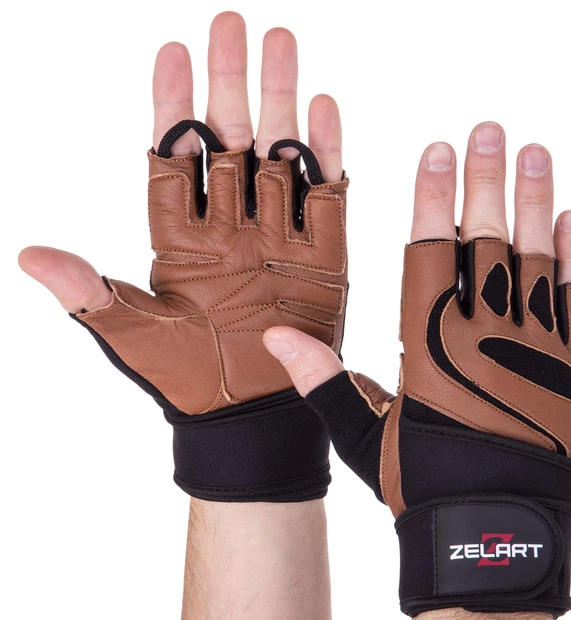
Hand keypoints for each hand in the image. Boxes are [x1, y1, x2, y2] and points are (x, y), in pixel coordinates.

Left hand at [18, 12, 347, 502]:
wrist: (246, 415)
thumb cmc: (185, 380)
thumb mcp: (131, 334)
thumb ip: (87, 292)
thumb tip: (29, 253)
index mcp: (180, 239)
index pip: (175, 158)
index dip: (172, 106)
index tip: (173, 51)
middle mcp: (230, 227)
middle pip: (231, 141)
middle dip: (230, 82)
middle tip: (233, 22)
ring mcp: (278, 236)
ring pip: (280, 154)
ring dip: (280, 99)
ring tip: (281, 42)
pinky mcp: (322, 256)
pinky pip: (326, 196)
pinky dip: (327, 152)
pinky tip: (322, 106)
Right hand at [265, 122, 570, 619]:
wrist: (494, 537)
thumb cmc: (423, 483)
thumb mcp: (363, 434)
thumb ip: (324, 380)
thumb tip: (276, 338)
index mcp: (430, 347)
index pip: (431, 253)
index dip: (432, 198)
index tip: (436, 150)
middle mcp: (485, 337)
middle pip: (485, 241)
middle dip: (484, 180)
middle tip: (488, 130)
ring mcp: (536, 350)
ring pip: (534, 260)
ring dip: (535, 202)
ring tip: (533, 152)